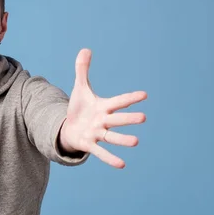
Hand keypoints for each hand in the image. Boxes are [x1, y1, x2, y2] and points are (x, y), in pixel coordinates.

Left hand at [59, 49, 146, 168]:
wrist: (69, 129)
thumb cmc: (79, 109)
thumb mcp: (80, 89)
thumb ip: (83, 70)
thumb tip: (85, 49)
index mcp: (103, 107)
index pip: (118, 101)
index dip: (129, 98)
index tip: (144, 94)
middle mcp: (103, 121)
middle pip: (117, 119)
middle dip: (128, 118)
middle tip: (143, 117)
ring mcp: (97, 134)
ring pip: (112, 137)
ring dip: (123, 140)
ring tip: (136, 142)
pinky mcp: (89, 145)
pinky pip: (100, 153)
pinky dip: (110, 158)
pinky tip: (122, 165)